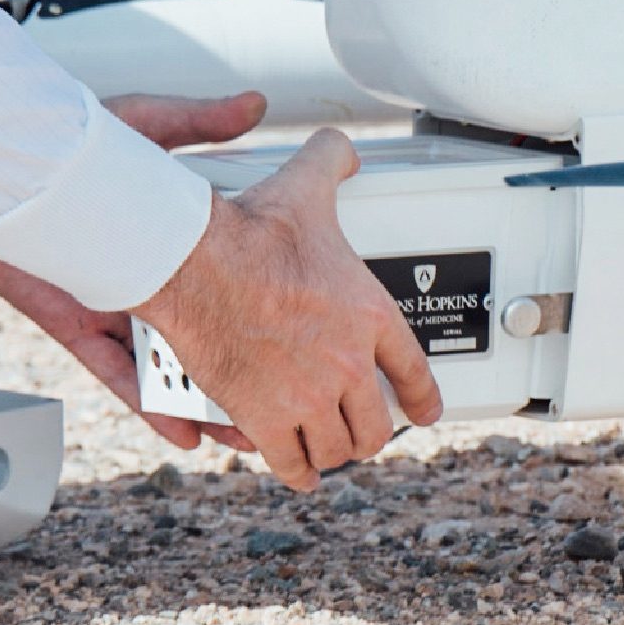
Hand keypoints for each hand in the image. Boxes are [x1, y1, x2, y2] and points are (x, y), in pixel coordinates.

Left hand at [0, 91, 267, 452]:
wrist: (1, 160)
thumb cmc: (70, 135)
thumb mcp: (149, 122)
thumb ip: (200, 120)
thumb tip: (252, 105)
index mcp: (169, 232)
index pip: (225, 277)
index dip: (260, 306)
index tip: (298, 331)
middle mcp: (146, 272)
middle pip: (203, 333)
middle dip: (241, 371)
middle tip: (281, 399)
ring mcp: (111, 301)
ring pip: (166, 366)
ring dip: (203, 400)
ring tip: (241, 430)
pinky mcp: (74, 320)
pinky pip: (115, 372)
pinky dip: (147, 402)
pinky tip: (183, 429)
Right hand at [136, 129, 443, 492]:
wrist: (200, 263)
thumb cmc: (252, 231)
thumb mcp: (305, 188)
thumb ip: (331, 164)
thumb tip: (342, 152)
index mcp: (369, 315)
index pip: (414, 372)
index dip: (422, 399)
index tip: (423, 412)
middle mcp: (347, 362)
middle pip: (374, 423)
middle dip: (370, 433)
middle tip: (363, 432)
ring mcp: (308, 394)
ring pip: (336, 447)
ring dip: (334, 452)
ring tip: (331, 451)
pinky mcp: (263, 417)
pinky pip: (290, 461)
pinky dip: (296, 471)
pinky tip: (299, 472)